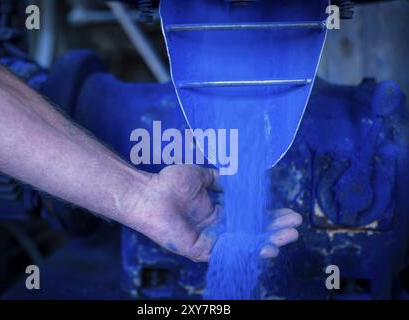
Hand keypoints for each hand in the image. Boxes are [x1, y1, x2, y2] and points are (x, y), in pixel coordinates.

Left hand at [130, 165, 301, 261]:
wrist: (149, 192)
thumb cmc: (170, 182)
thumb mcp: (201, 175)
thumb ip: (220, 179)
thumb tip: (238, 178)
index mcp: (217, 212)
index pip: (248, 217)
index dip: (268, 215)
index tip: (288, 212)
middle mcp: (216, 228)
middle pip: (251, 232)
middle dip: (274, 229)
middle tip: (296, 226)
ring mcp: (210, 240)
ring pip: (244, 244)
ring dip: (268, 241)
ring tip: (289, 237)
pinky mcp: (201, 249)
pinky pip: (228, 252)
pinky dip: (249, 250)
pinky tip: (267, 248)